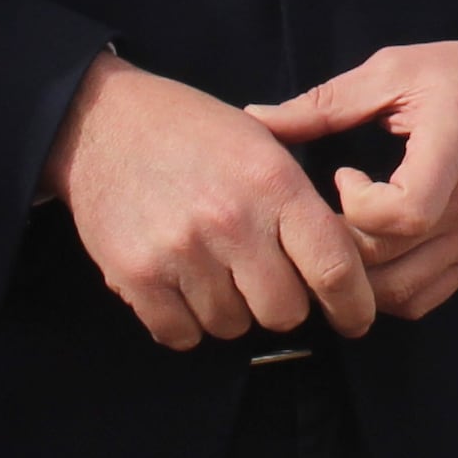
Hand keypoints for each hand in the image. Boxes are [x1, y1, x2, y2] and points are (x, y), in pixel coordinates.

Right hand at [45, 53, 381, 349]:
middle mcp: (232, 221)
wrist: (103, 123)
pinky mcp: (136, 275)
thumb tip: (345, 265)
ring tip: (211, 268)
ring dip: (229, 310)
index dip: (353, 305)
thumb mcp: (263, 143)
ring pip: (232, 326)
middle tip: (262, 278)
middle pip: (285, 311)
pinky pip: (181, 334)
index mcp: (274, 183)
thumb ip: (301, 204)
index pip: (334, 266)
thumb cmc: (193, 133)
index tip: (355, 318)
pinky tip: (179, 285)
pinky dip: (184, 321)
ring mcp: (182, 251)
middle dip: (281, 304)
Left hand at [243, 33, 457, 319]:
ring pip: (403, 294)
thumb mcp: (396, 69)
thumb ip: (326, 102)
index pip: (404, 215)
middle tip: (318, 216)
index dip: (356, 208)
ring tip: (340, 239)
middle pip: (392, 263)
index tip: (341, 175)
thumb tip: (255, 119)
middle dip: (339, 248)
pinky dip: (387, 290)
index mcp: (453, 148)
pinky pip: (424, 298)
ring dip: (359, 279)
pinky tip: (370, 255)